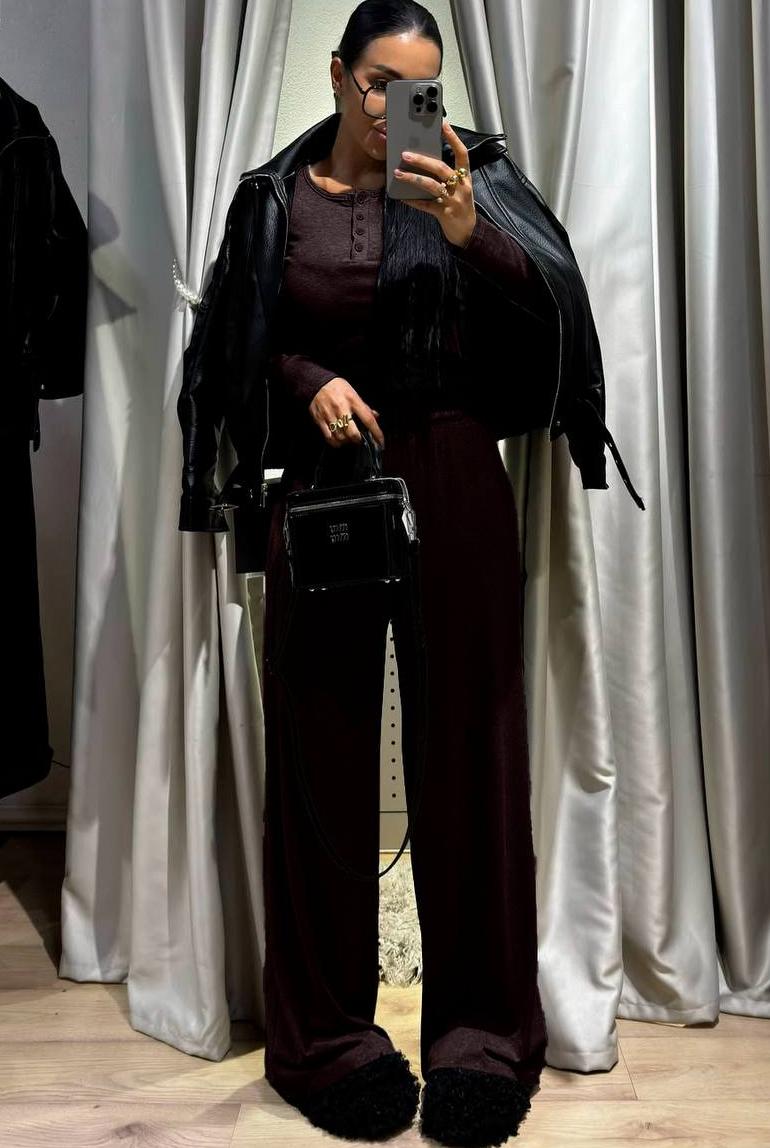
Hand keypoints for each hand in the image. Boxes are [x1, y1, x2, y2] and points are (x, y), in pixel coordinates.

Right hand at [309, 376, 384, 448]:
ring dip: (347, 441)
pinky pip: (329, 437)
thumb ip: (364, 406)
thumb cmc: (336, 387)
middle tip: (359, 439)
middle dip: (358, 440)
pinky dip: (336, 442)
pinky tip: (339, 440)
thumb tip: (375, 416)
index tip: (380, 441)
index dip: (376, 433)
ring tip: (348, 439)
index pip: (368, 420)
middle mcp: (341, 408)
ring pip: (341, 437)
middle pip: (353, 433)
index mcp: (353, 400)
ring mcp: (330, 415)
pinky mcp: (320, 420)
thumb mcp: (353, 392)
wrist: (316, 382)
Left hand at [393, 118, 475, 248]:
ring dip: (413, 178)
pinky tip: (402, 197)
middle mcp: (461, 187)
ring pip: (432, 185)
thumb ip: (447, 176)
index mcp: (465, 177)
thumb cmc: (461, 206)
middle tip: (405, 154)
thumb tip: (425, 160)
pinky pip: (426, 205)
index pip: (462, 153)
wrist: (469, 232)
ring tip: (398, 173)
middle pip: (441, 168)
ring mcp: (453, 201)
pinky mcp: (445, 214)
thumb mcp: (460, 188)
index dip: (453, 138)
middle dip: (422, 160)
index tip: (443, 124)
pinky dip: (413, 201)